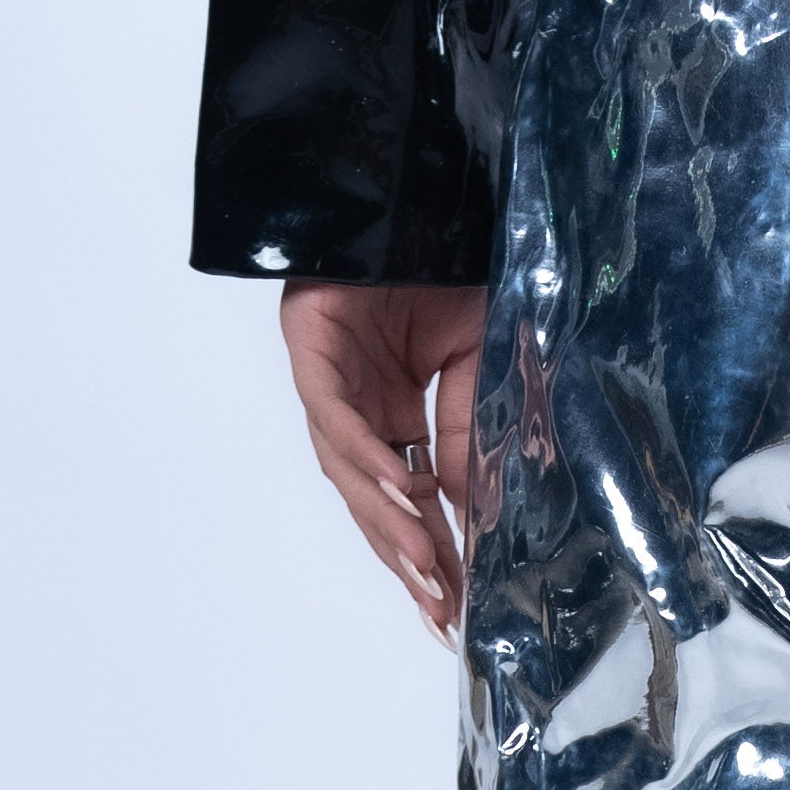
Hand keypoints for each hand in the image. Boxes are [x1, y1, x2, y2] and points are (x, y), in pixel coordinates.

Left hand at [279, 280, 484, 639]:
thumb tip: (465, 509)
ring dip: (389, 520)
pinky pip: (334, 411)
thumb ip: (468, 430)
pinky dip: (365, 454)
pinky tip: (399, 491)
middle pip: (372, 495)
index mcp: (390, 406)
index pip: (405, 494)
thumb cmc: (455, 261)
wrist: (429, 181)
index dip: (430, 548)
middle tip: (439, 607)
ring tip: (427, 567)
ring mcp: (328, 371)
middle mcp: (353, 398)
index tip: (454, 604)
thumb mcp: (480, 359)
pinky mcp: (309, 339)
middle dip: (408, 554)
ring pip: (349, 465)